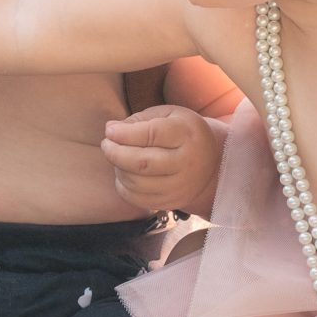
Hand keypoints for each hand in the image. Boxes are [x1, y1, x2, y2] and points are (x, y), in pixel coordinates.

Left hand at [102, 106, 224, 213]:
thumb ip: (140, 119)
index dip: (124, 133)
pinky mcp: (172, 202)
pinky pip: (137, 199)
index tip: (110, 130)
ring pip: (137, 183)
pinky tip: (124, 173)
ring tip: (116, 157)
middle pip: (142, 163)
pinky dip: (123, 186)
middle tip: (106, 144)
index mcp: (187, 134)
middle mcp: (187, 163)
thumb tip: (111, 129)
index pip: (151, 134)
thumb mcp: (168, 115)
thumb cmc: (182, 133)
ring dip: (118, 169)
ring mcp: (180, 186)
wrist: (209, 163)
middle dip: (115, 153)